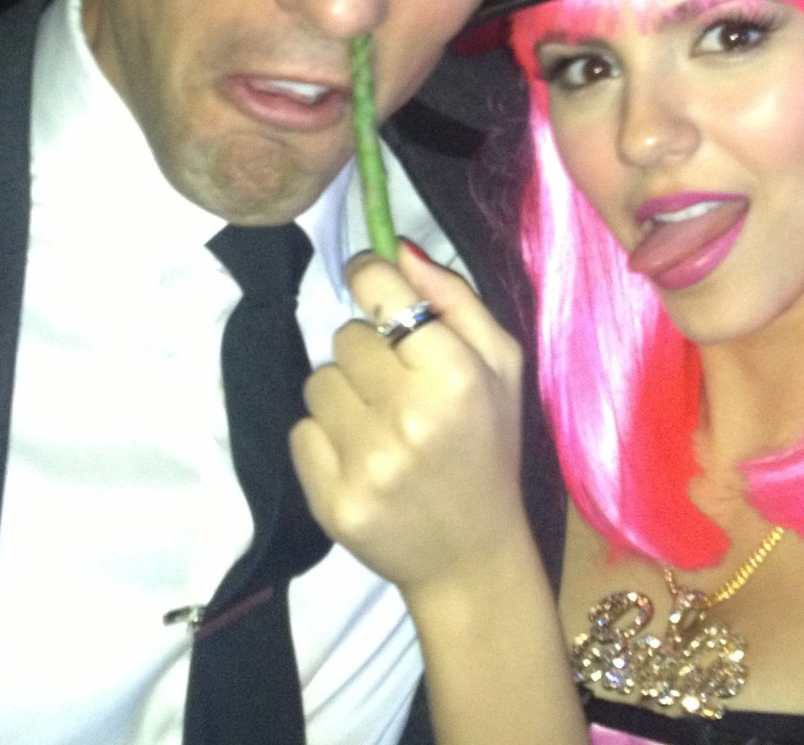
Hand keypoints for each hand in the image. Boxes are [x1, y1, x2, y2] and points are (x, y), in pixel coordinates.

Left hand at [290, 242, 532, 598]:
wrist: (471, 556)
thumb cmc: (490, 448)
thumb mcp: (502, 366)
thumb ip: (454, 298)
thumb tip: (396, 247)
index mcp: (456, 375)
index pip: (380, 290)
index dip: (370, 279)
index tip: (371, 285)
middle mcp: (410, 416)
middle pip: (345, 337)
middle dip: (368, 351)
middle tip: (397, 384)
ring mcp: (367, 462)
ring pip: (317, 382)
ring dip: (342, 394)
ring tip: (379, 423)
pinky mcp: (332, 500)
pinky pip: (301, 431)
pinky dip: (324, 439)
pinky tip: (360, 456)